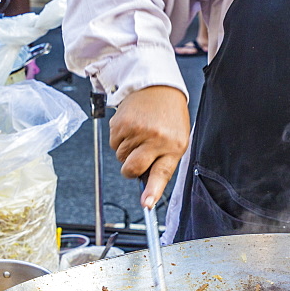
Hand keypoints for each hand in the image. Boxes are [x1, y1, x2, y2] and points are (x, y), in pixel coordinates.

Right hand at [109, 86, 190, 207]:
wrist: (158, 86)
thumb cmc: (169, 115)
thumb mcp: (177, 139)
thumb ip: (164, 161)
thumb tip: (147, 186)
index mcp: (173, 145)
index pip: (161, 173)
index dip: (152, 191)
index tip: (146, 203)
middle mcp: (155, 138)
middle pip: (132, 169)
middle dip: (130, 170)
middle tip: (138, 157)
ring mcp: (136, 131)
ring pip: (120, 157)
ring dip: (127, 150)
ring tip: (140, 133)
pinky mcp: (121, 123)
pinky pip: (113, 144)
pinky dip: (119, 139)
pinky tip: (131, 127)